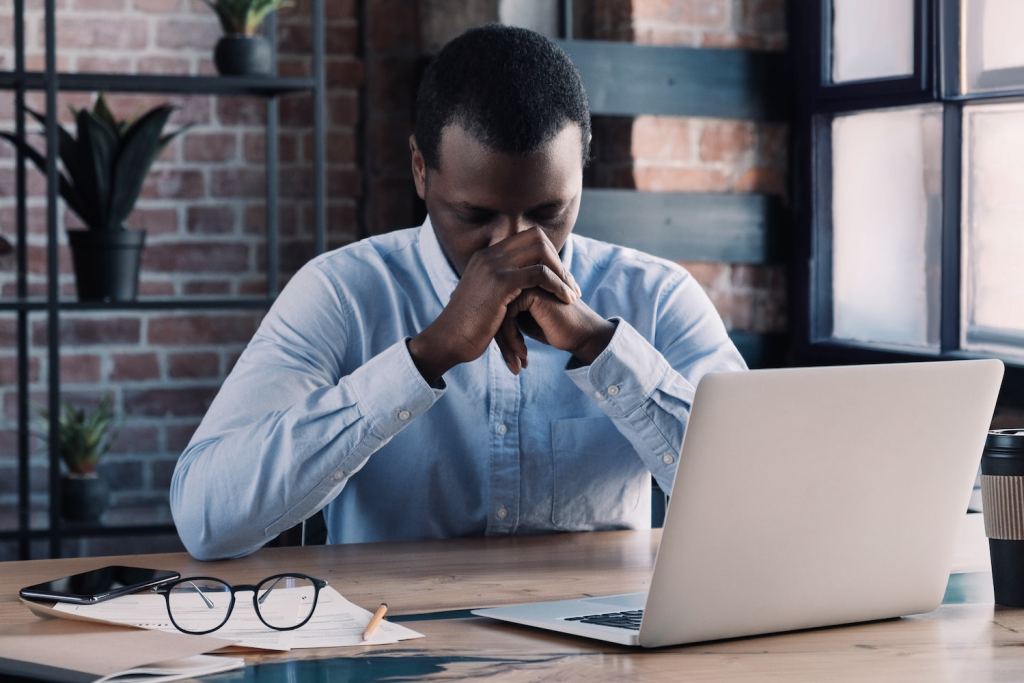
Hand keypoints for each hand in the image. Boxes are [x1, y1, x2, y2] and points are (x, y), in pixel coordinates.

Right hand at [408, 227, 580, 383]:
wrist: (449, 340)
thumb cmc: (468, 327)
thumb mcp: (484, 299)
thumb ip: (499, 287)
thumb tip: (516, 288)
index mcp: (486, 256)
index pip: (526, 237)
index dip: (548, 254)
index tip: (560, 277)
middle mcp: (489, 255)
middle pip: (537, 238)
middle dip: (558, 260)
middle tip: (571, 285)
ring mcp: (493, 266)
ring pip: (541, 253)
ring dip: (562, 273)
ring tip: (571, 295)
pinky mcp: (500, 283)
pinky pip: (539, 274)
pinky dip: (557, 285)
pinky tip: (565, 300)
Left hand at [496, 289, 616, 372]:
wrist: (582, 333)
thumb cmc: (554, 330)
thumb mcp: (524, 323)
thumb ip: (505, 316)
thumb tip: (479, 329)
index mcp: (515, 284)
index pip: (493, 309)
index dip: (499, 337)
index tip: (509, 359)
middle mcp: (518, 280)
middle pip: (493, 312)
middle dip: (501, 343)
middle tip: (512, 365)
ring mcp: (525, 284)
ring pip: (498, 316)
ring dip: (507, 345)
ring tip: (516, 363)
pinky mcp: (531, 292)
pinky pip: (507, 317)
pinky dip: (513, 339)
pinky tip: (524, 354)